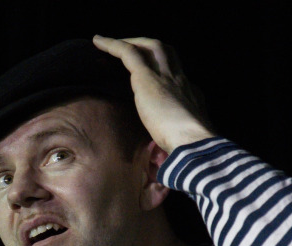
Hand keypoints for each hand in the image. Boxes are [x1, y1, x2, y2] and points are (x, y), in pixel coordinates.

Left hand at [92, 36, 214, 151]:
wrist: (192, 141)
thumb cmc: (188, 148)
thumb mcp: (184, 139)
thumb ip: (172, 141)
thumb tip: (164, 158)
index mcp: (190, 95)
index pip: (177, 76)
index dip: (163, 72)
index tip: (151, 77)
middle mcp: (180, 80)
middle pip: (167, 53)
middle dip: (148, 47)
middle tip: (129, 48)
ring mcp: (165, 76)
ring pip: (151, 46)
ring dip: (131, 42)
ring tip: (110, 43)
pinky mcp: (147, 78)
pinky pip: (128, 53)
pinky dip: (113, 45)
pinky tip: (98, 42)